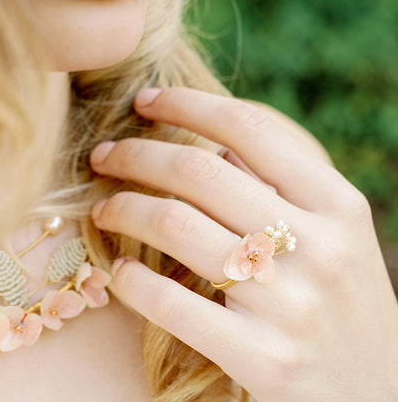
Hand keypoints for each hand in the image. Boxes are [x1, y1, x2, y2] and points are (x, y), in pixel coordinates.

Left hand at [89, 87, 397, 401]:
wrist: (376, 395)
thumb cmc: (341, 301)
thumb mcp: (334, 233)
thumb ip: (279, 183)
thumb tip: (214, 141)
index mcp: (335, 204)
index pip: (246, 127)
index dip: (185, 104)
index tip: (144, 100)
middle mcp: (317, 246)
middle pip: (198, 170)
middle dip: (135, 153)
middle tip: (103, 156)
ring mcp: (289, 304)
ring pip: (175, 225)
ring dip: (123, 209)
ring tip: (102, 209)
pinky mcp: (262, 359)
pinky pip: (171, 303)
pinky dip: (131, 281)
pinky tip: (120, 272)